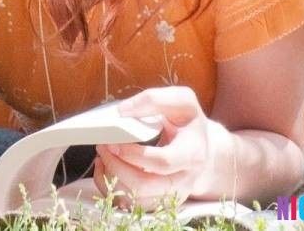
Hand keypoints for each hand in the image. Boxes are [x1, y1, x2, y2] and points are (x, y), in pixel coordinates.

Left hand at [93, 86, 228, 210]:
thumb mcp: (182, 101)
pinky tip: (105, 168)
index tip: (115, 141)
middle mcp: (183, 180)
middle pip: (145, 186)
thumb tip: (122, 111)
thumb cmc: (188, 122)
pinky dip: (110, 187)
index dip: (134, 154)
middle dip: (116, 167)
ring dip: (110, 178)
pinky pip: (130, 204)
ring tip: (102, 155)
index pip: (162, 162)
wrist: (201, 146)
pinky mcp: (157, 200)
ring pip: (135, 199)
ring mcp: (170, 194)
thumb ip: (154, 100)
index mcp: (192, 154)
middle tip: (103, 147)